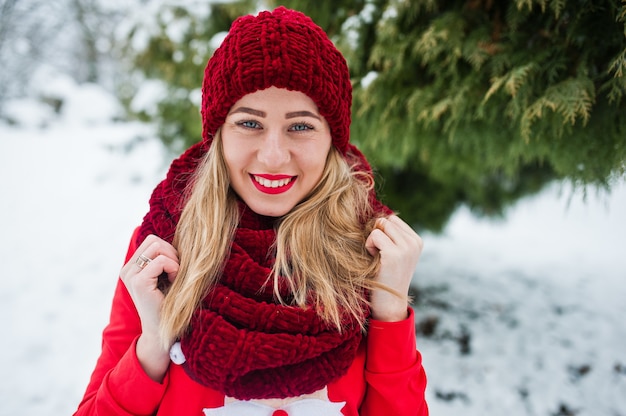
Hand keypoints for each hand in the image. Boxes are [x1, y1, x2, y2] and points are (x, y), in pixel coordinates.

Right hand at [119, 234, 178, 380]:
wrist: (163, 329)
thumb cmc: (169, 301)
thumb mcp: (165, 275)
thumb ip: (164, 257)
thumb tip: (183, 236)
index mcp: (131, 267)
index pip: (151, 241)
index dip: (168, 250)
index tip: (174, 269)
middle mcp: (127, 269)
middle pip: (154, 241)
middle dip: (171, 253)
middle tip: (176, 273)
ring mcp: (130, 275)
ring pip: (157, 247)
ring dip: (173, 260)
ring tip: (174, 277)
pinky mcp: (138, 282)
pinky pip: (161, 261)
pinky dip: (173, 268)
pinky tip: (174, 282)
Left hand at [365, 215, 423, 321]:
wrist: (390, 303)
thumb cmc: (387, 276)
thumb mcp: (396, 253)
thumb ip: (393, 236)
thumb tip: (378, 217)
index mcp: (417, 241)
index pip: (393, 219)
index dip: (382, 231)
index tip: (384, 250)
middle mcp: (414, 243)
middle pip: (386, 220)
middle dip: (377, 234)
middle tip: (379, 254)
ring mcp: (406, 248)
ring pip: (381, 225)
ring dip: (372, 239)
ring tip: (377, 257)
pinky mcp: (394, 254)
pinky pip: (375, 235)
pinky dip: (369, 245)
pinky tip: (374, 259)